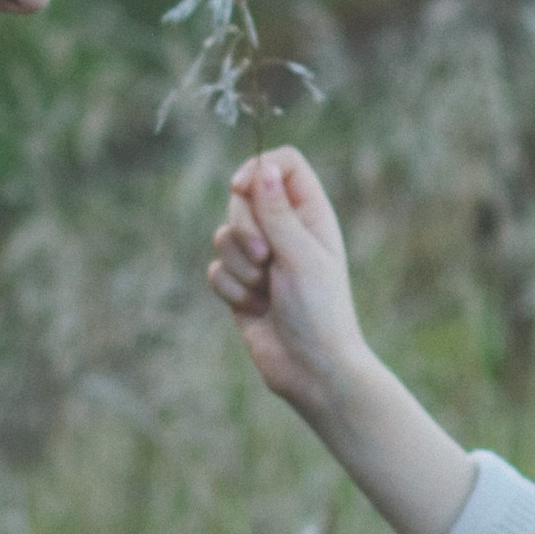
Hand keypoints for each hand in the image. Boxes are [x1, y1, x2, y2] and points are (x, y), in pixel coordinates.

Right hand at [208, 147, 365, 421]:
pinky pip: (215, 270)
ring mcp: (261, 259)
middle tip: (266, 259)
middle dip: (244, 228)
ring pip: (223, 236)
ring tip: (265, 290)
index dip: (257, 168)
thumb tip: (263, 168)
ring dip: (238, 265)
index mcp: (310, 215)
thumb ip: (278, 211)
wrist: (311, 369)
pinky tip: (254, 308)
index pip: (282, 165)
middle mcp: (285, 231)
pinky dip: (230, 289)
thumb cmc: (318, 311)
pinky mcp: (241, 286)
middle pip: (243, 197)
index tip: (241, 188)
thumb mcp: (300, 255)